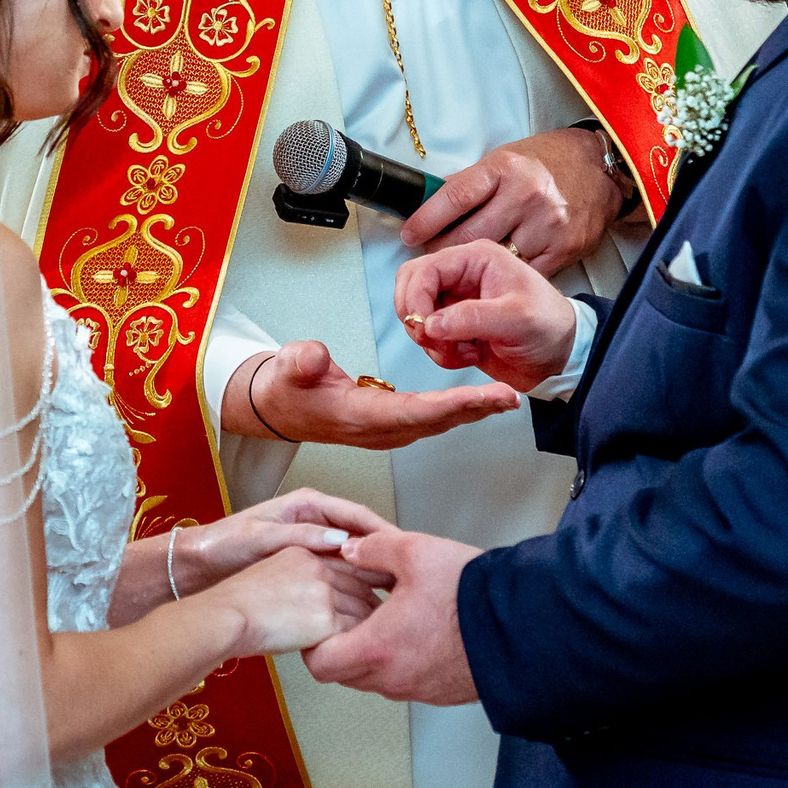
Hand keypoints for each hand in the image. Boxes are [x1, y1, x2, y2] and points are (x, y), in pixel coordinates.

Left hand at [173, 490, 394, 595]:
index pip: (356, 514)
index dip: (381, 531)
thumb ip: (301, 537)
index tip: (402, 547)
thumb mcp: (262, 537)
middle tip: (408, 573)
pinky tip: (368, 600)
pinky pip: (340, 572)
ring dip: (373, 570)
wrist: (200, 567)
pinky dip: (355, 583)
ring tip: (396, 589)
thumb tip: (341, 541)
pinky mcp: (308, 565)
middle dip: (384, 552)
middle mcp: (315, 520)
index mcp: (307, 504)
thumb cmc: (224, 545)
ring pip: (353, 556)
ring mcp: (313, 543)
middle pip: (360, 535)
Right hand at [204, 547, 380, 657]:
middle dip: (378, 603)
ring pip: (363, 610)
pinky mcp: (324, 619)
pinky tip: (364, 653)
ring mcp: (324, 591)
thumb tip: (318, 598)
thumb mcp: (273, 573)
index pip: (352, 562)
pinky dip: (362, 644)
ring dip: (374, 627)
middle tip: (394, 618)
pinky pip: (355, 633)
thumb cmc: (240, 603)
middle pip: (363, 585)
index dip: (370, 578)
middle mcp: (319, 567)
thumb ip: (301, 576)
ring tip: (382, 640)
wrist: (227, 617)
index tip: (383, 589)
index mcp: (306, 553)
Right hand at [220, 339, 517, 447]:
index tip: (483, 398)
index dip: (450, 406)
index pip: (412, 412)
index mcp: (359, 417)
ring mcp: (387, 431)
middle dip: (475, 411)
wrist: (276, 408)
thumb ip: (299, 362)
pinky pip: (431, 419)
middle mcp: (379, 430)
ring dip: (472, 412)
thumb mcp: (283, 368)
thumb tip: (315, 357)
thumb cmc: (284, 387)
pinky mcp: (390, 424)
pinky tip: (478, 400)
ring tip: (506, 399)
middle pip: (435, 422)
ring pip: (438, 423)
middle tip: (511, 398)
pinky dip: (458, 410)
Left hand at [304, 527, 479, 704]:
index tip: (319, 624)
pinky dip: (399, 661)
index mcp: (378, 648)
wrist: (521, 626)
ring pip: (375, 680)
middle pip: (344, 674)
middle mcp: (394, 678)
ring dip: (371, 654)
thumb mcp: (415, 552)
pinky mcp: (441, 692)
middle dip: (340, 646)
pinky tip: (414, 631)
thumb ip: (373, 549)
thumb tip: (351, 550)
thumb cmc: (470, 594)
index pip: (320, 664)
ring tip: (385, 619)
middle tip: (350, 617)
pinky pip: (405, 682)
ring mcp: (418, 689)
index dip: (312, 643)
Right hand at [393, 241, 581, 391]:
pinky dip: (439, 353)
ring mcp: (457, 303)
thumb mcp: (517, 318)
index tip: (424, 325)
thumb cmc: (551, 327)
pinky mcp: (455, 327)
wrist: (561, 359)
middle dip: (415, 317)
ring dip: (429, 340)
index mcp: (478, 259)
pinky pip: (428, 338)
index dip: (416, 297)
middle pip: (411, 286)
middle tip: (430, 338)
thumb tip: (431, 323)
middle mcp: (463, 277)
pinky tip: (466, 355)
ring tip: (458, 350)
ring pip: (416, 314)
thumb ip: (472, 317)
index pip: (426, 268)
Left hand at [401, 127, 626, 275]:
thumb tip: (430, 202)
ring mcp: (546, 225)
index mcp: (505, 168)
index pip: (454, 197)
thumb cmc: (548, 161)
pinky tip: (493, 277)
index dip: (426, 220)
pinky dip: (505, 276)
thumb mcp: (506, 158)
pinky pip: (523, 271)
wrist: (602, 170)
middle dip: (444, 250)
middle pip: (470, 235)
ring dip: (472, 268)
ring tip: (459, 271)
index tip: (409, 235)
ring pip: (494, 258)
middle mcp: (525, 195)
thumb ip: (472, 183)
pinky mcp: (563, 249)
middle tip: (430, 258)